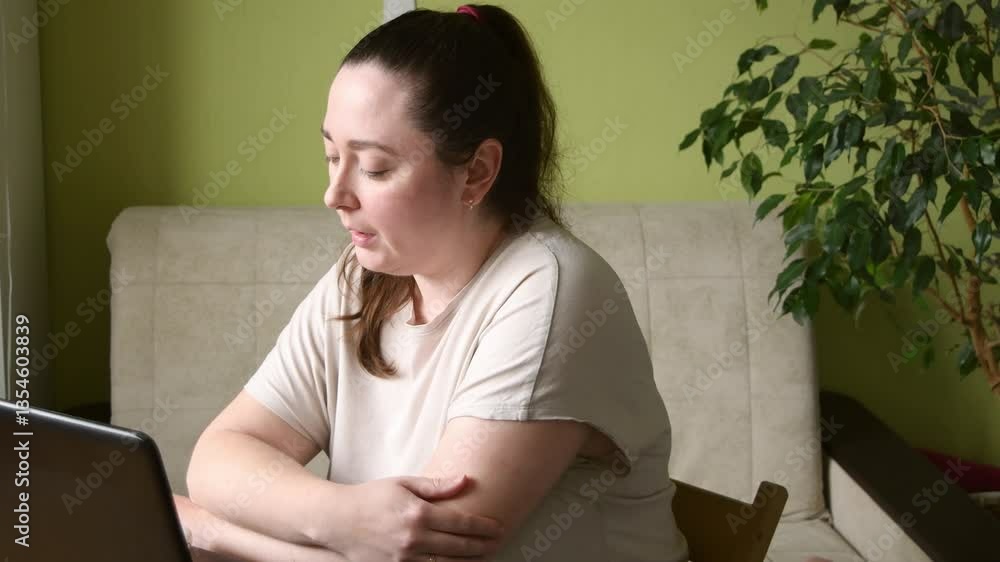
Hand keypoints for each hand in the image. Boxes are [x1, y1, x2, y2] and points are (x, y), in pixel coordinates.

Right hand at [328, 474, 504, 561]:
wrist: (337, 520)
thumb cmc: (371, 497)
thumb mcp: (404, 484)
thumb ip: (437, 485)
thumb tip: (466, 480)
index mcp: (418, 514)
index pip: (461, 522)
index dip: (483, 526)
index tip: (498, 526)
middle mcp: (414, 538)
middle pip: (459, 546)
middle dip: (482, 545)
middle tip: (497, 542)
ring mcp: (404, 558)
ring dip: (469, 561)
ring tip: (483, 556)